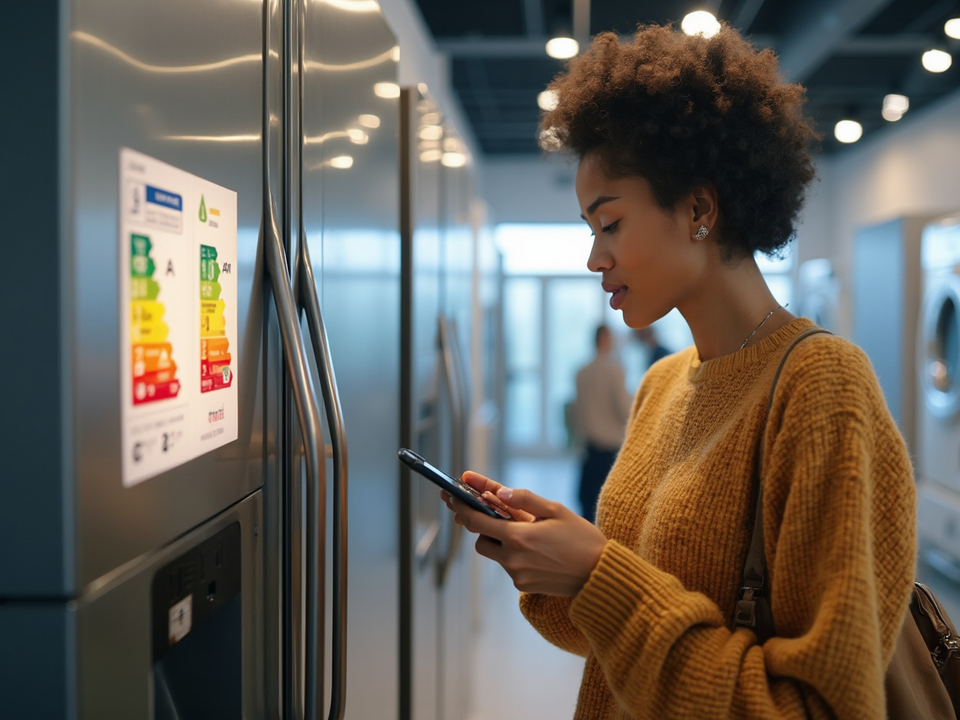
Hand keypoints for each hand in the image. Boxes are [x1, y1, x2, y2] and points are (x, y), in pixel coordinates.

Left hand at [443, 479, 606, 596]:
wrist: (600, 575)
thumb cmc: (581, 538)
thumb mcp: (555, 510)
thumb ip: (524, 500)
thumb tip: (497, 492)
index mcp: (518, 537)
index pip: (476, 522)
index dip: (461, 509)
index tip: (453, 499)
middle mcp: (513, 559)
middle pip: (480, 542)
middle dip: (485, 529)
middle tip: (500, 517)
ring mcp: (517, 576)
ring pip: (495, 555)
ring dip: (502, 543)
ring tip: (529, 535)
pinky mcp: (523, 587)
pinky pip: (509, 567)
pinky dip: (515, 556)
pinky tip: (538, 551)